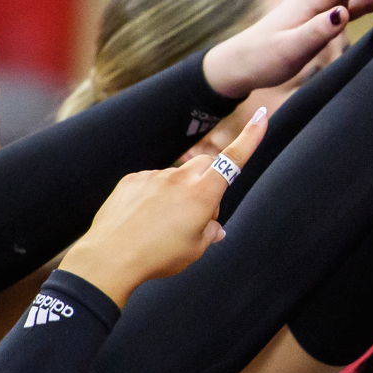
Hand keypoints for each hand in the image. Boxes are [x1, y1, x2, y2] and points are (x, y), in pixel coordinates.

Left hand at [59, 110, 268, 305]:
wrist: (110, 258)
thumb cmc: (159, 257)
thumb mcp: (195, 249)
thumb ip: (210, 232)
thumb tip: (215, 226)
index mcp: (203, 194)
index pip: (234, 159)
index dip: (251, 137)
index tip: (262, 115)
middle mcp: (180, 178)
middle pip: (205, 165)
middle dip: (208, 180)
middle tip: (199, 213)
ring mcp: (154, 176)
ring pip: (176, 177)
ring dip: (178, 192)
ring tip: (162, 224)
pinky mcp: (132, 180)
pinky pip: (151, 182)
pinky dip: (153, 196)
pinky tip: (142, 219)